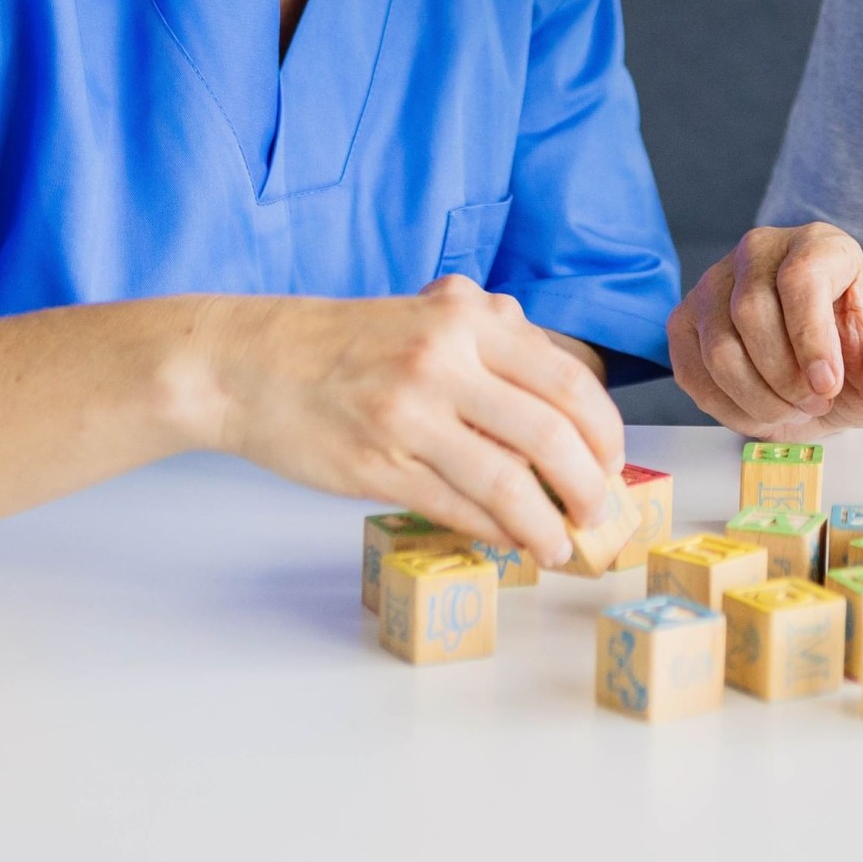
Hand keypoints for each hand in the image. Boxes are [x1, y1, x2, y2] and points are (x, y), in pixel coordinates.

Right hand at [202, 276, 624, 567]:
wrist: (250, 363)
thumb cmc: (347, 344)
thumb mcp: (430, 317)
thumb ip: (496, 347)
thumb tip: (565, 409)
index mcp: (467, 318)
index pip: (567, 380)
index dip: (604, 430)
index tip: (612, 460)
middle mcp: (444, 361)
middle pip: (551, 435)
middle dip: (588, 484)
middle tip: (598, 510)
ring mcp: (410, 415)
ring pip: (509, 482)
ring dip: (546, 524)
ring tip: (559, 544)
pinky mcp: (379, 466)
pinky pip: (458, 508)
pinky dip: (495, 531)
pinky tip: (509, 540)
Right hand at [667, 223, 862, 439]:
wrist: (819, 370)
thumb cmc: (858, 358)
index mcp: (820, 245)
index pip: (801, 277)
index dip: (811, 339)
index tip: (827, 385)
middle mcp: (761, 250)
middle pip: (752, 312)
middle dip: (785, 378)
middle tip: (815, 403)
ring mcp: (714, 282)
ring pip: (719, 348)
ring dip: (759, 398)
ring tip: (793, 408)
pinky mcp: (685, 321)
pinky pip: (692, 372)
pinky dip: (728, 407)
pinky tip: (760, 409)